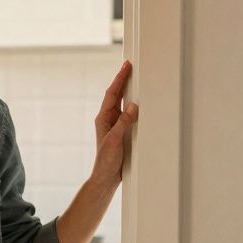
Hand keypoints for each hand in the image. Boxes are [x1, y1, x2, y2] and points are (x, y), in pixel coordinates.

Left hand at [89, 59, 138, 186]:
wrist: (106, 177)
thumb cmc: (106, 160)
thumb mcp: (115, 140)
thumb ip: (123, 123)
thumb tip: (133, 106)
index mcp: (103, 118)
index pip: (112, 94)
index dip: (119, 79)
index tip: (126, 66)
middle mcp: (108, 119)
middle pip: (116, 95)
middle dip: (123, 80)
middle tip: (130, 66)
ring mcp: (115, 125)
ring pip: (122, 103)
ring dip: (128, 91)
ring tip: (134, 78)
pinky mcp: (122, 132)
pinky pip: (128, 114)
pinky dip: (133, 105)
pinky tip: (139, 101)